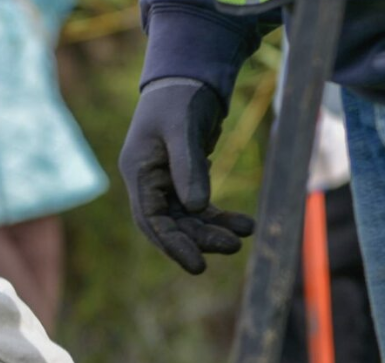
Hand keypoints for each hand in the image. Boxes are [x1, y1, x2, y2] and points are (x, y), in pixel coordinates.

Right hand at [119, 78, 255, 273]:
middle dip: (199, 239)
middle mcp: (148, 182)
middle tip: (233, 247)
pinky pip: (200, 206)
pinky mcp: (184, 178)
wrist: (188, 75)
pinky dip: (219, 216)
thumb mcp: (183, 128)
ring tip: (245, 232)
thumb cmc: (180, 97)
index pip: (151, 219)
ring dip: (213, 229)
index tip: (197, 264)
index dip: (173, 244)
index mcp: (139, 172)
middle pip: (171, 224)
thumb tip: (198, 207)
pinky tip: (242, 222)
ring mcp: (165, 182)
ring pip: (188, 218)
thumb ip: (188, 167)